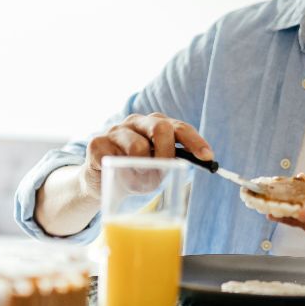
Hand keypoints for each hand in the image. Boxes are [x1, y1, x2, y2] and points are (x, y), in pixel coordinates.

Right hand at [80, 112, 212, 197]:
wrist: (101, 184)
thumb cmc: (135, 173)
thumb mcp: (157, 168)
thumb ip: (172, 163)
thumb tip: (190, 166)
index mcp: (155, 124)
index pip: (179, 127)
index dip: (195, 141)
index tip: (207, 157)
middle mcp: (136, 122)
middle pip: (160, 127)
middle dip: (167, 153)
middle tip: (164, 171)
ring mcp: (115, 130)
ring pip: (138, 146)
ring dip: (143, 171)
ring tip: (139, 181)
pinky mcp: (97, 143)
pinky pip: (116, 159)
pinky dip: (124, 175)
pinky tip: (121, 179)